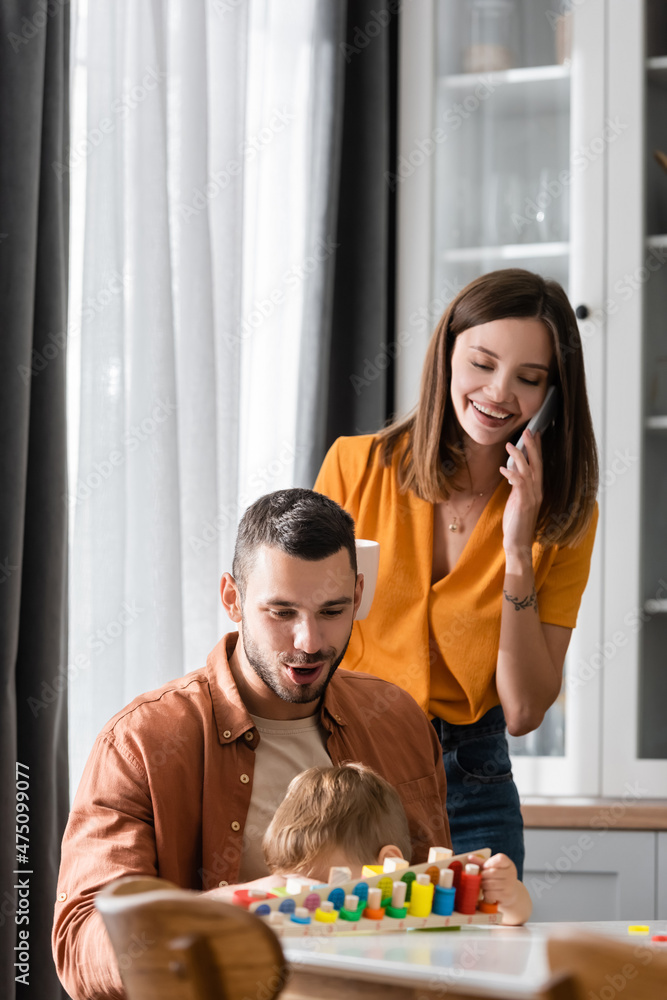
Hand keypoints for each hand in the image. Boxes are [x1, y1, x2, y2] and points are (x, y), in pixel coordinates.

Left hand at [473, 852, 518, 909]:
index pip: (501, 859)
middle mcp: (511, 874)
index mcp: (508, 864)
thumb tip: (470, 857)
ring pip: (490, 884)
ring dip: (483, 885)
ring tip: (484, 885)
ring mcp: (510, 886)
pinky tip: (487, 892)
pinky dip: (485, 894)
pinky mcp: (506, 896)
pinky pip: (490, 894)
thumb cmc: (498, 877)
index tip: (485, 867)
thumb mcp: (491, 867)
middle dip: (483, 876)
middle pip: (492, 872)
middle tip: (481, 878)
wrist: (511, 893)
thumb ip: (481, 862)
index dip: (490, 862)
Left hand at [499, 429, 542, 563]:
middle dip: (533, 446)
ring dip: (519, 456)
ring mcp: (532, 497)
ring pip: (528, 471)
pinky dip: (512, 474)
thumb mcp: (517, 499)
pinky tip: (503, 468)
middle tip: (529, 431)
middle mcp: (538, 491)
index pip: (539, 465)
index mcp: (537, 489)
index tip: (535, 434)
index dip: (538, 449)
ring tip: (509, 444)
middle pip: (537, 464)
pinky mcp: (524, 503)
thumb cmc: (516, 522)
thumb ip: (518, 486)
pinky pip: (519, 484)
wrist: (518, 542)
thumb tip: (513, 472)